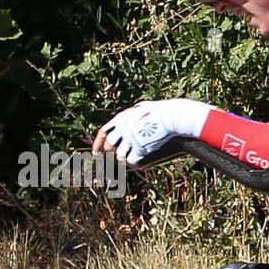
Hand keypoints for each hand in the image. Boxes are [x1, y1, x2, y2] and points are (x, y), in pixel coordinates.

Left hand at [92, 98, 212, 164]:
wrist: (172, 116)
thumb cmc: (162, 111)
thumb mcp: (144, 107)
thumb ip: (137, 111)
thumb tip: (138, 109)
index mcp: (120, 119)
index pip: (103, 133)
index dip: (98, 144)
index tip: (96, 152)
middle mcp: (122, 129)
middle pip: (109, 145)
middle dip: (111, 152)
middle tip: (116, 157)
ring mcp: (130, 139)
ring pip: (119, 155)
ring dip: (124, 158)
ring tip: (130, 159)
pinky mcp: (140, 148)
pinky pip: (131, 160)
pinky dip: (134, 161)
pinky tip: (139, 161)